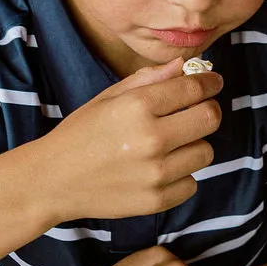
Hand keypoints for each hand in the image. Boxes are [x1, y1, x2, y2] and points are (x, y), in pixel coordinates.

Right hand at [39, 57, 221, 222]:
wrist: (53, 180)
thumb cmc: (80, 134)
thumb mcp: (108, 98)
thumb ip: (148, 80)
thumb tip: (183, 65)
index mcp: (137, 107)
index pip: (194, 89)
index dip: (209, 82)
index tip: (213, 82)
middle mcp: (150, 139)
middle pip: (209, 119)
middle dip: (208, 111)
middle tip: (197, 112)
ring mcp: (156, 173)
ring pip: (205, 152)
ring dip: (193, 146)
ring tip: (170, 146)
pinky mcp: (156, 200)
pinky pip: (192, 184)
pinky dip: (181, 177)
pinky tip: (160, 170)